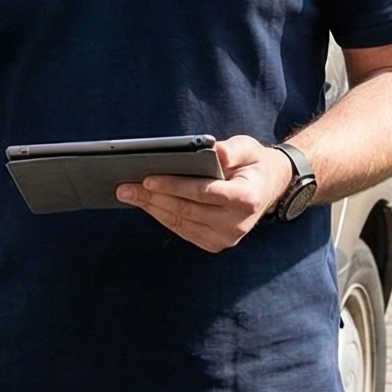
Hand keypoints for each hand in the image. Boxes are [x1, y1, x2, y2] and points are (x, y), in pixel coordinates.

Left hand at [115, 134, 288, 251]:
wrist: (267, 188)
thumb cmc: (252, 164)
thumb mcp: (248, 148)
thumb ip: (232, 150)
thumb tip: (216, 152)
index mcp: (247, 198)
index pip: (204, 193)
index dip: (174, 186)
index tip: (147, 179)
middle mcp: (237, 223)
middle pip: (187, 210)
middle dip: (152, 198)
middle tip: (124, 187)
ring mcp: (226, 238)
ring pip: (180, 223)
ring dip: (151, 208)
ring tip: (128, 194)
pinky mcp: (215, 244)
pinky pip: (182, 230)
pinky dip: (161, 216)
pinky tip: (145, 204)